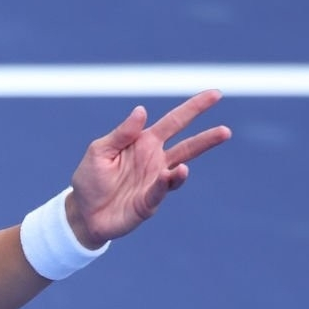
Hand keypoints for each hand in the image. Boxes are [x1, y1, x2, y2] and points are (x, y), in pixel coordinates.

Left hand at [67, 90, 231, 244]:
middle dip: (207, 138)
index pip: (174, 121)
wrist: (83, 213)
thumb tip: (142, 110)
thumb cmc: (90, 179)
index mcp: (144, 142)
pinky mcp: (148, 203)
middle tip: (226, 131)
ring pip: (180, 170)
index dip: (194, 108)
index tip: (215, 95)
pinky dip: (168, 182)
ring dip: (189, 165)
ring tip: (190, 163)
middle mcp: (155, 161)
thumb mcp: (100, 150)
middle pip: (188, 146)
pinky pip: (160, 191)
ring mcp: (155, 182)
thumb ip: (122, 133)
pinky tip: (176, 172)